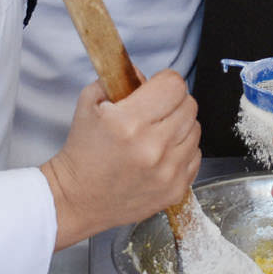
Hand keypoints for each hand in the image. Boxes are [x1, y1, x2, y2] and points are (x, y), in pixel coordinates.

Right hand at [42, 71, 199, 250]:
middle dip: (173, 102)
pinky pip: (195, 155)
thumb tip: (144, 74)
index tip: (156, 88)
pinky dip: (182, 151)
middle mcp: (152, 147)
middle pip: (189, 105)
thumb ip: (118, 80)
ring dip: (179, 126)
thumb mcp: (89, 104)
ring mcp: (167, 171)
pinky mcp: (175, 189)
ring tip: (157, 134)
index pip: (174, 85)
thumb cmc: (83, 152)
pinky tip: (161, 155)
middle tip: (155, 111)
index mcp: (129, 122)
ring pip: (195, 129)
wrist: (77, 199)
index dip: (165, 82)